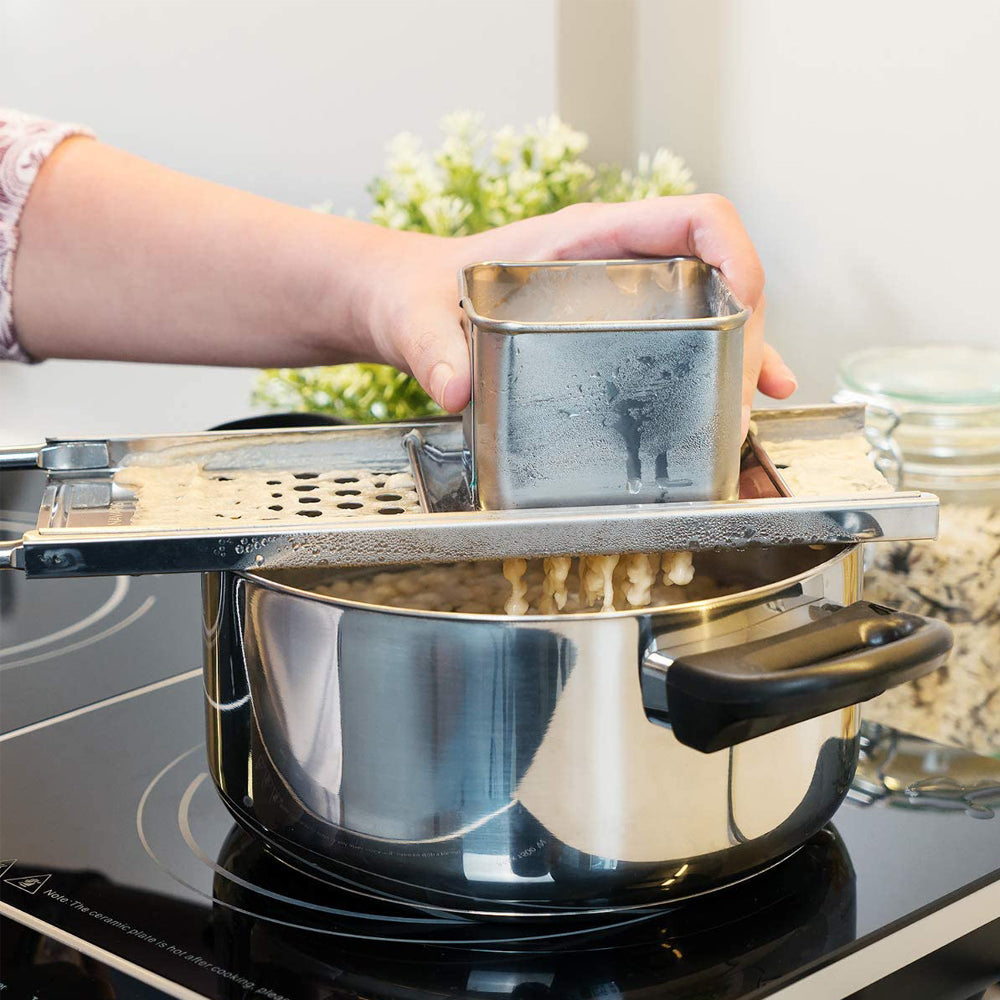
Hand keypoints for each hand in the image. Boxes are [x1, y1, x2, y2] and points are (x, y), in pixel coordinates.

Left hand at [365, 195, 796, 434]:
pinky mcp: (613, 332)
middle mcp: (618, 262)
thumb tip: (453, 388)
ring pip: (707, 312)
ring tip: (755, 407)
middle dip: (746, 326)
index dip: (738, 252)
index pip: (694, 218)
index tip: (749, 302)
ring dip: (742, 354)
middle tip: (744, 391)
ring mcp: (622, 297)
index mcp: (587, 237)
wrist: (406, 301)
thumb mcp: (418, 315)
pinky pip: (680, 343)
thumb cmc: (418, 290)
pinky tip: (741, 402)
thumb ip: (431, 344)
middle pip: (717, 274)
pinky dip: (714, 369)